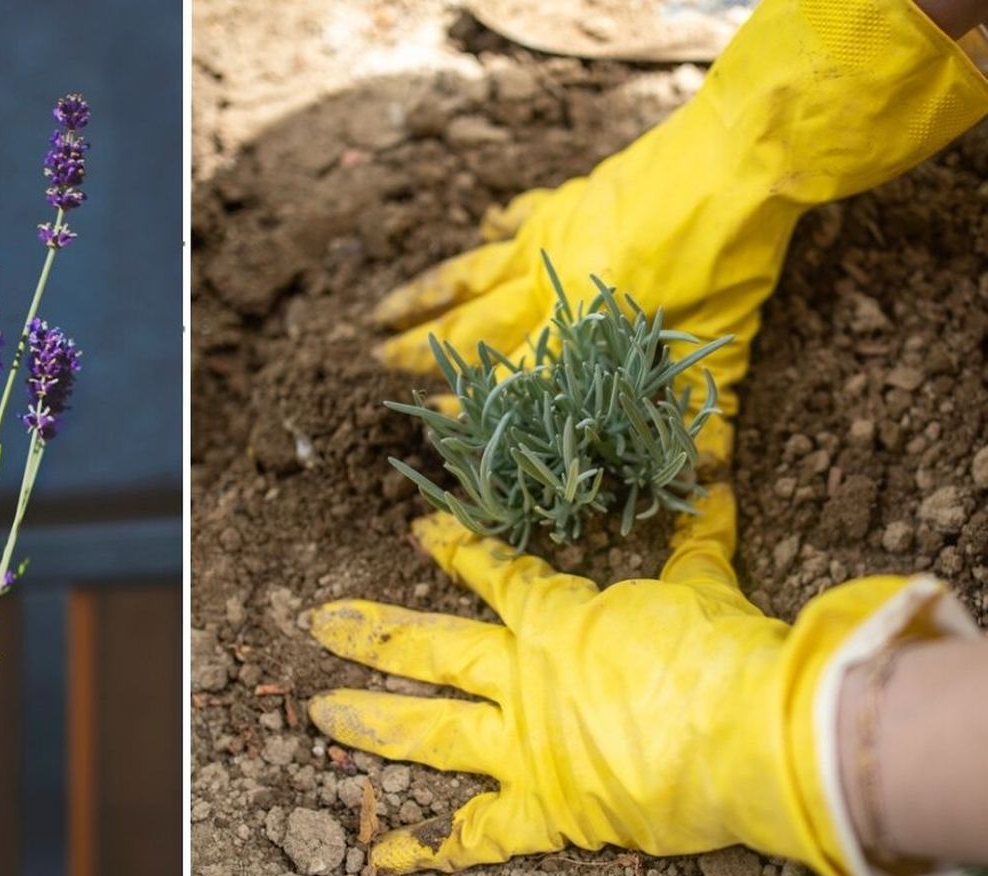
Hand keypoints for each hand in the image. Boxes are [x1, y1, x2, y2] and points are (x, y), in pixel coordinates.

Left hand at [308, 485, 934, 875]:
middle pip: (431, 647)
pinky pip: (478, 835)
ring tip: (319, 712)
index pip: (493, 574)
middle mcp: (524, 678)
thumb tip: (712, 486)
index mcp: (557, 620)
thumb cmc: (724, 651)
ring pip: (430, 731)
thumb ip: (695, 542)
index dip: (454, 549)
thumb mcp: (706, 586)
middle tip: (320, 620)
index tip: (420, 531)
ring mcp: (525, 745)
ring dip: (372, 721)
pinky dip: (429, 848)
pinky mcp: (547, 809)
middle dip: (373, 633)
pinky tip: (376, 853)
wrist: (753, 730)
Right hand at [375, 0, 987, 462]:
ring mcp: (549, 239)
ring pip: (469, 274)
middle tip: (377, 364)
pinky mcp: (568, 202)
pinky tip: (483, 228)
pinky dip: (498, 225)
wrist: (736, 158)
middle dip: (419, 352)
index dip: (472, 411)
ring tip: (380, 313)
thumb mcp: (722, 345)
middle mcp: (547, 288)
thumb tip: (709, 479)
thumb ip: (702, 413)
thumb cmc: (731, 256)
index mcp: (578, 333)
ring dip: (423, 296)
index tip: (433, 427)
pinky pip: (520, 217)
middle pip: (470, 328)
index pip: (511, 385)